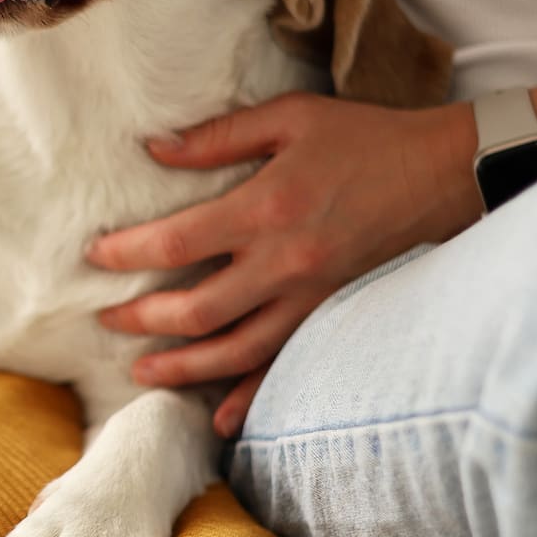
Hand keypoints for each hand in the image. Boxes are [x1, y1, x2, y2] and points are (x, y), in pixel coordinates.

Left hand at [87, 92, 479, 438]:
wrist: (440, 173)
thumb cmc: (362, 138)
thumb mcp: (290, 116)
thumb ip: (219, 136)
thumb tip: (155, 147)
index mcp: (266, 209)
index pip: (177, 243)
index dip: (128, 253)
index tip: (95, 256)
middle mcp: (284, 263)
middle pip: (197, 310)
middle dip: (143, 320)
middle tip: (108, 320)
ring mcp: (310, 297)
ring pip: (236, 350)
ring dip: (185, 368)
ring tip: (144, 372)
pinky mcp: (331, 314)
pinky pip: (285, 365)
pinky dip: (252, 397)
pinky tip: (222, 419)